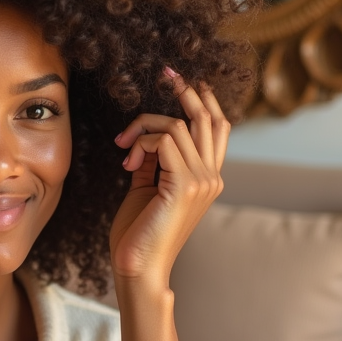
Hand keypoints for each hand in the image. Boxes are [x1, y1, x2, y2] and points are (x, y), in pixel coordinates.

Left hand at [108, 70, 229, 295]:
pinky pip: (164, 140)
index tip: (183, 80)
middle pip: (208, 117)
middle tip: (167, 72)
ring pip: (178, 124)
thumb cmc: (138, 234)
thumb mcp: (147, 188)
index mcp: (207, 178)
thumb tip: (146, 139)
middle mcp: (211, 176)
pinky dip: (141, 143)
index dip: (204, 99)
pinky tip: (128, 164)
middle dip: (186, 90)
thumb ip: (153, 163)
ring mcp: (202, 181)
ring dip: (144, 127)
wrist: (138, 268)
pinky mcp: (185, 185)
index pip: (217, 127)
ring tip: (124, 148)